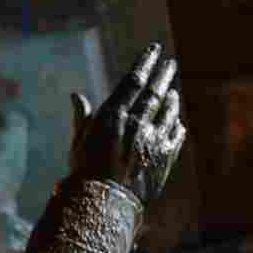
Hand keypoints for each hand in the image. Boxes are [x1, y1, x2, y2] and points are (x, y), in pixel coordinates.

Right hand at [70, 43, 186, 204]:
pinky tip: (176, 122)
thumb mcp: (79, 141)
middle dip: (163, 75)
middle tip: (170, 63)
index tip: (154, 49)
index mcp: (113, 115)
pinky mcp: (165, 156)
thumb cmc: (84, 172)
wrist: (103, 203)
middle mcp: (136, 123)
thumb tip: (76, 95)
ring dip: (172, 100)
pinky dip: (176, 125)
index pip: (133, 80)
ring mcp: (153, 139)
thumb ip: (83, 116)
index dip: (145, 62)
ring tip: (173, 93)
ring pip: (168, 111)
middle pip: (155, 91)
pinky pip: (175, 135)